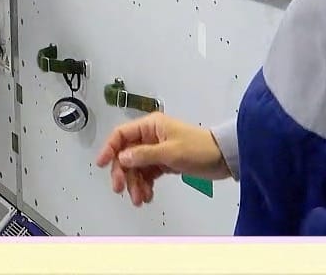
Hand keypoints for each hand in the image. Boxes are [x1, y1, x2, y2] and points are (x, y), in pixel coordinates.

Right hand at [94, 112, 226, 206]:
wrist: (224, 158)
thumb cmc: (199, 149)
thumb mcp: (171, 152)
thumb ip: (145, 155)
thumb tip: (122, 158)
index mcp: (150, 126)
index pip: (121, 135)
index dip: (109, 148)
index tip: (101, 164)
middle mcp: (150, 136)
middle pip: (127, 154)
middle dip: (124, 173)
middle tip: (121, 190)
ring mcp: (157, 150)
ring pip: (137, 167)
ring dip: (136, 183)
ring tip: (140, 199)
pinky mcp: (165, 162)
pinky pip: (148, 174)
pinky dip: (146, 185)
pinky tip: (147, 196)